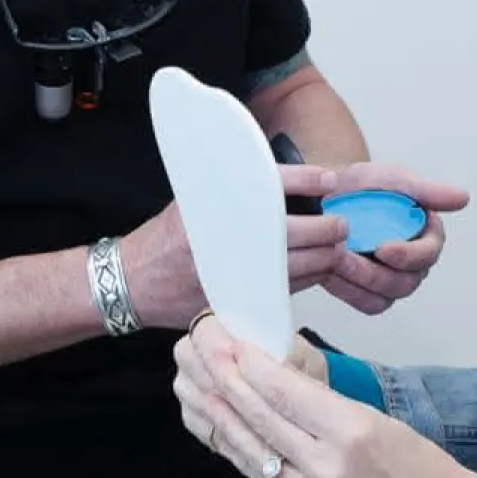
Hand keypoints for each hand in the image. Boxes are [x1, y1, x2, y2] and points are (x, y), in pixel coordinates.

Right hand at [119, 166, 351, 327]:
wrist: (134, 281)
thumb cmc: (168, 237)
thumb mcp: (193, 198)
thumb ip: (233, 188)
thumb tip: (282, 177)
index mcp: (214, 205)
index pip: (270, 184)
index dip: (306, 181)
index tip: (329, 181)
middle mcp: (224, 238)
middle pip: (293, 232)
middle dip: (326, 229)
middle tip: (342, 224)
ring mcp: (231, 272)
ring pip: (295, 266)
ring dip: (324, 257)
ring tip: (337, 247)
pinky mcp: (237, 299)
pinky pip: (284, 290)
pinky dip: (307, 278)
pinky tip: (318, 268)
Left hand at [178, 326, 476, 477]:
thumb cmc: (420, 467)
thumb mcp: (379, 419)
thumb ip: (324, 403)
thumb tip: (276, 378)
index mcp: (354, 432)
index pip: (287, 392)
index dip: (252, 364)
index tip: (230, 341)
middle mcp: (328, 468)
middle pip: (260, 418)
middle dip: (224, 378)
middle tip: (202, 349)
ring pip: (251, 450)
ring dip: (218, 414)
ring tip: (195, 384)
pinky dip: (237, 450)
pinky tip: (220, 428)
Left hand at [319, 163, 468, 315]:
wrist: (330, 194)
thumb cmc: (366, 185)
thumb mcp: (394, 179)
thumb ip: (427, 190)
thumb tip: (463, 198)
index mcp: (427, 235)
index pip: (428, 253)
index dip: (408, 255)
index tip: (383, 248)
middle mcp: (414, 262)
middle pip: (405, 282)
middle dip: (374, 273)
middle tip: (345, 257)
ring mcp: (391, 279)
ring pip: (384, 296)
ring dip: (357, 283)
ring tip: (333, 262)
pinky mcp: (368, 292)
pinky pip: (364, 302)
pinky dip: (346, 291)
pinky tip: (329, 274)